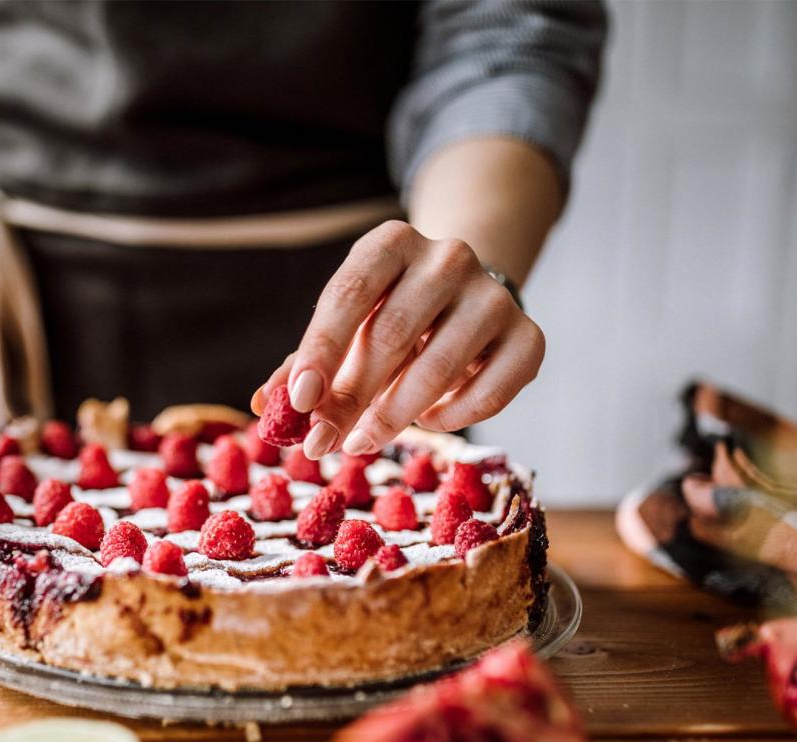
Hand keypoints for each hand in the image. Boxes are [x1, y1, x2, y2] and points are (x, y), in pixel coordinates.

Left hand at [253, 221, 544, 458]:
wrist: (464, 299)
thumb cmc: (387, 318)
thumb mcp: (344, 331)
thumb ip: (306, 366)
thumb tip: (266, 406)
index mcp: (392, 243)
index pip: (350, 293)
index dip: (321, 350)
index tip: (299, 401)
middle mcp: (448, 257)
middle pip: (393, 333)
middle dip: (352, 398)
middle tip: (322, 444)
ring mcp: (493, 296)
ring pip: (441, 366)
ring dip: (396, 415)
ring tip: (364, 440)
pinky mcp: (529, 337)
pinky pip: (491, 390)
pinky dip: (453, 417)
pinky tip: (429, 420)